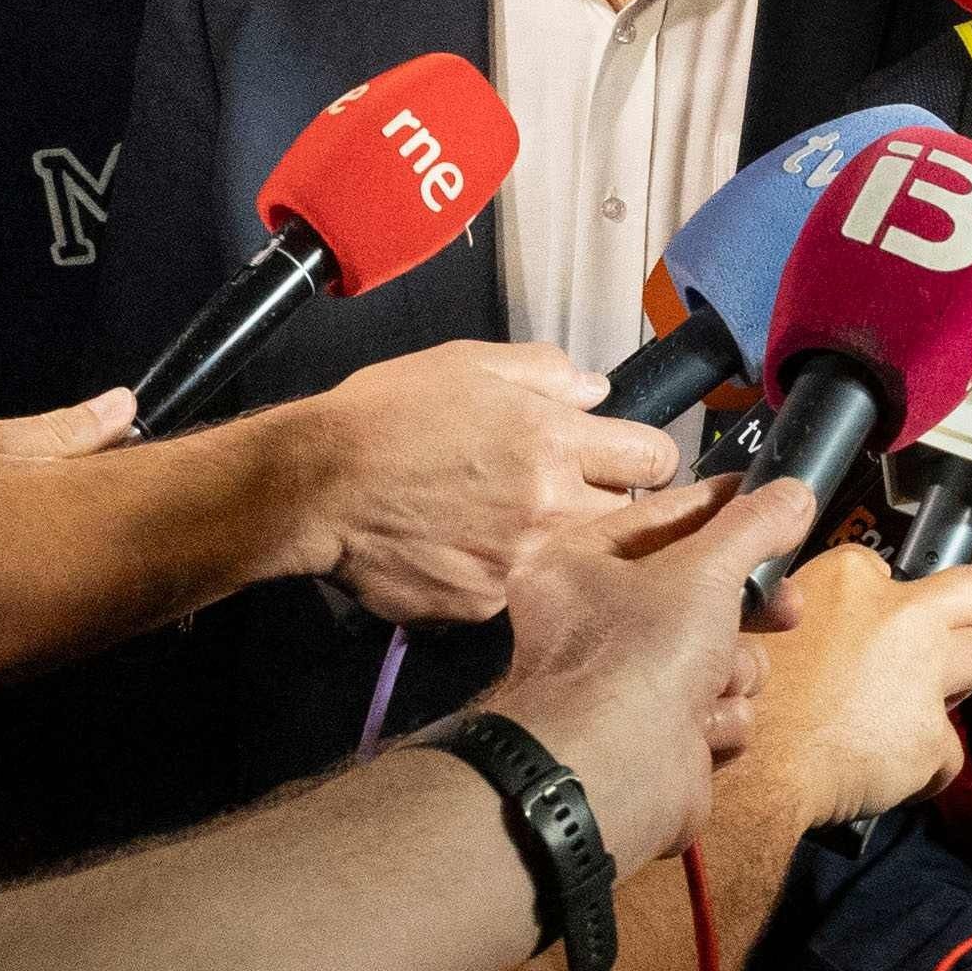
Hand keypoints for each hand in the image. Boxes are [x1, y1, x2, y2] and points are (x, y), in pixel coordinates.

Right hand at [289, 338, 679, 624]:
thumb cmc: (386, 415)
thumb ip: (544, 372)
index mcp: (555, 441)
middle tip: (560, 491)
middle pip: (628, 518)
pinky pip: (517, 593)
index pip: (655, 457)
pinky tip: (465, 552)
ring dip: (557, 543)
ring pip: (575, 560)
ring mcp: (519, 565)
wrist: (316, 486)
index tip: (625, 458)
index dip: (645, 456)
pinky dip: (502, 576)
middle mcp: (549, 508)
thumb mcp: (468, 363)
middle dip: (604, 503)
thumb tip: (593, 390)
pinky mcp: (483, 607)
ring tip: (506, 524)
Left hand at [473, 472, 812, 871]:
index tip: (769, 496)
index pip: (661, 519)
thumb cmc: (640, 652)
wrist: (615, 774)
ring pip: (718, 656)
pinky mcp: (660, 739)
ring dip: (732, 669)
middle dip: (744, 607)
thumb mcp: (703, 569)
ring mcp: (626, 686)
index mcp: (576, 568)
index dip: (719, 507)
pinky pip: (716, 709)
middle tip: (784, 604)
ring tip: (715, 682)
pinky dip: (718, 717)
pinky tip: (701, 725)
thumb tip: (794, 491)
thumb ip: (753, 525)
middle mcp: (593, 625)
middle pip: (698, 594)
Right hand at [743, 538, 971, 820]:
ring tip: (908, 708)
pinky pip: (951, 749)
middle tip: (934, 648)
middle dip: (961, 619)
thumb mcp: (763, 621)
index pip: (891, 568)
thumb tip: (831, 620)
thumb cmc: (746, 700)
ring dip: (951, 683)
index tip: (877, 619)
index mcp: (851, 578)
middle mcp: (899, 616)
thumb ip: (811, 608)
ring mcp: (924, 675)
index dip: (885, 597)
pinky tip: (891, 768)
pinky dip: (927, 764)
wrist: (752, 766)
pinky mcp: (932, 736)